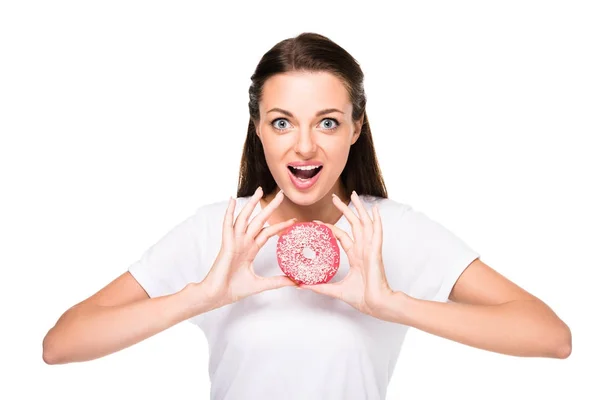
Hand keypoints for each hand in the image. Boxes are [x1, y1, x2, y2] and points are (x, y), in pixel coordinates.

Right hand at [195, 187, 296, 310]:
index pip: (267, 233)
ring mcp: (234, 242)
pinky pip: (227, 225)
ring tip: (260, 191)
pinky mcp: (226, 244)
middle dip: (270, 208)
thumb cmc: (233, 289)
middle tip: (281, 195)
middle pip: (259, 220)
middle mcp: (243, 243)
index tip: (292, 220)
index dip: (279, 226)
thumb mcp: (261, 284)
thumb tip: (296, 282)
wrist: (217, 295)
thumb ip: (278, 281)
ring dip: (251, 204)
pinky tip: (232, 200)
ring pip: (244, 218)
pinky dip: (229, 212)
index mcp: (250, 250)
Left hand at [299, 191, 393, 317]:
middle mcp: (363, 249)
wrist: (376, 305)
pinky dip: (376, 220)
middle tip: (335, 197)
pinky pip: (377, 233)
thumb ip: (320, 287)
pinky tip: (374, 210)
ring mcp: (370, 249)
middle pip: (353, 224)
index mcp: (355, 256)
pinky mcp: (376, 252)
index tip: (317, 222)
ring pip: (364, 223)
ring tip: (354, 195)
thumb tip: (302, 285)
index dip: (329, 228)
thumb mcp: (336, 290)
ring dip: (359, 209)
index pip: (341, 236)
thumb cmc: (362, 298)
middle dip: (345, 210)